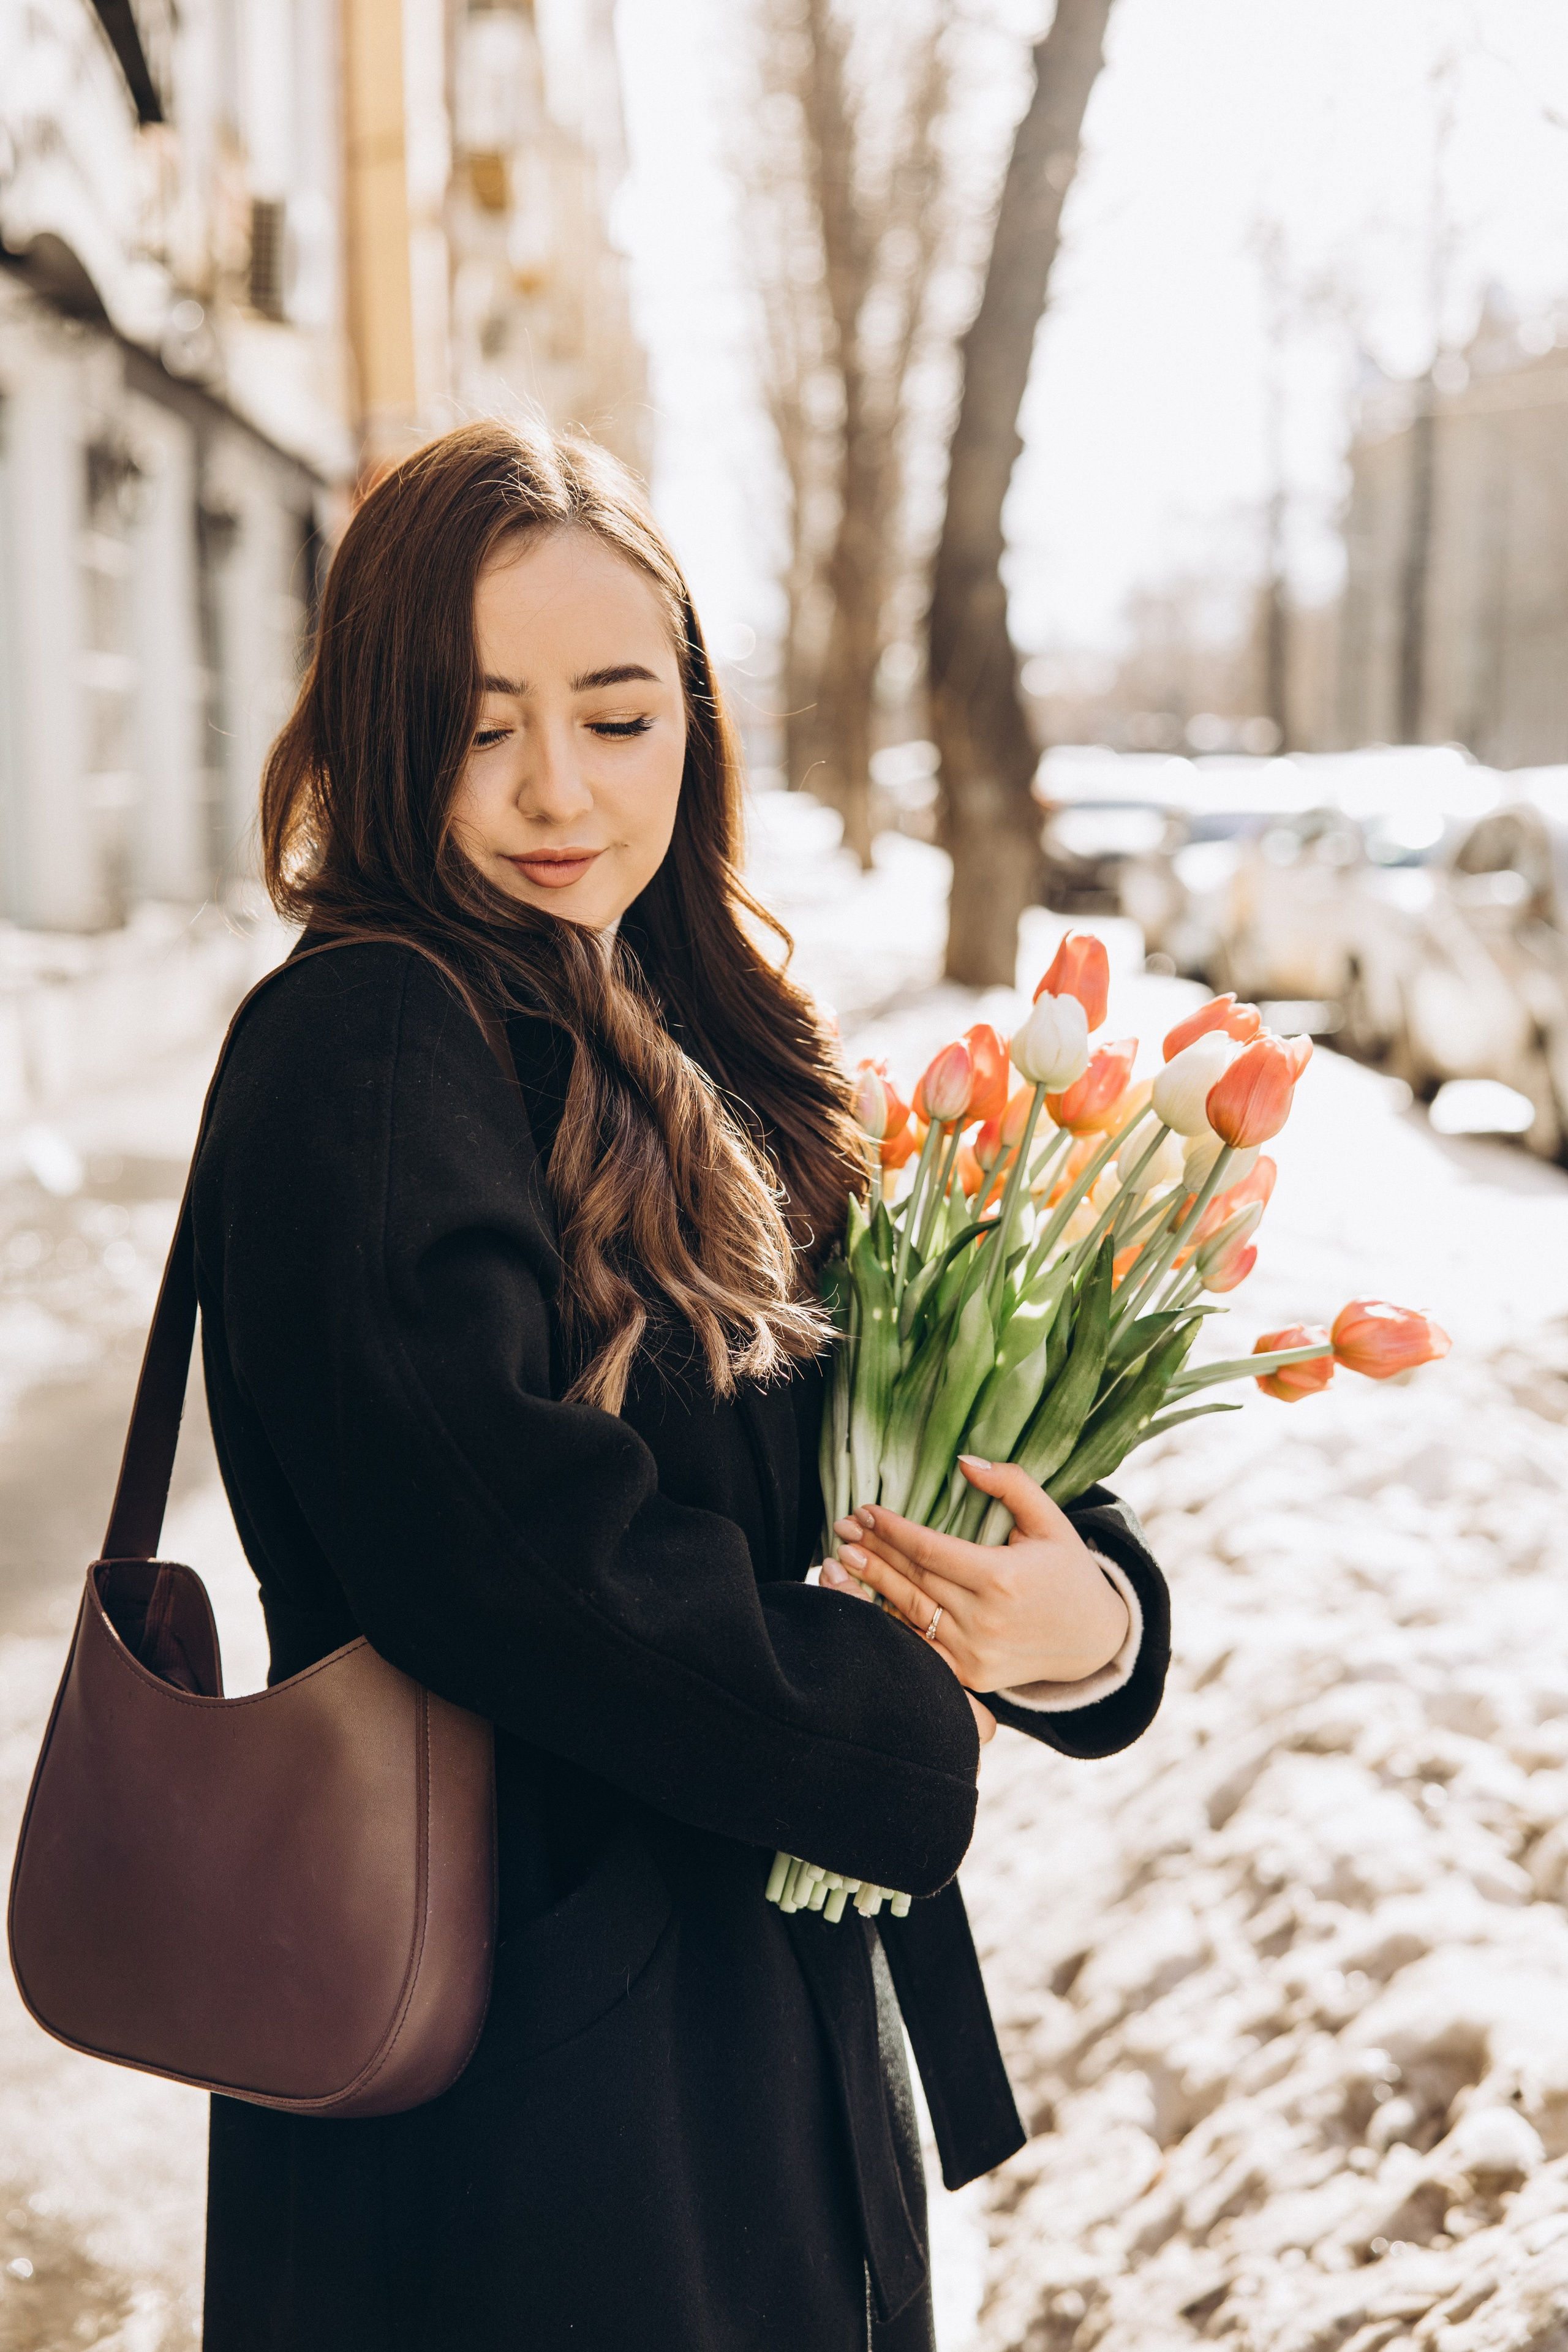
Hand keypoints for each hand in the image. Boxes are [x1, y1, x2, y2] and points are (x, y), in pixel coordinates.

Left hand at [821, 1458, 1128, 1695]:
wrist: (1095, 1641)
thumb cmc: (1068, 1572)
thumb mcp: (1051, 1520)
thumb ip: (1011, 1484)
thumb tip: (964, 1461)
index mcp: (1002, 1578)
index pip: (929, 1549)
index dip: (892, 1529)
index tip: (865, 1510)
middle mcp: (984, 1619)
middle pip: (912, 1578)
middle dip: (873, 1550)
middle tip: (841, 1528)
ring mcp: (975, 1653)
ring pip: (909, 1613)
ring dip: (870, 1585)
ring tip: (841, 1559)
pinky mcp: (971, 1676)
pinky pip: (919, 1647)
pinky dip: (890, 1624)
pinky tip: (865, 1602)